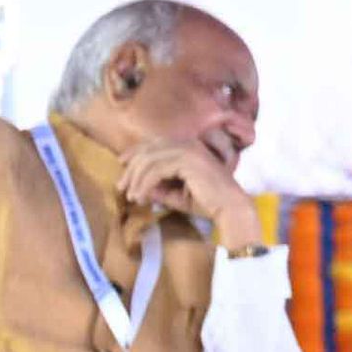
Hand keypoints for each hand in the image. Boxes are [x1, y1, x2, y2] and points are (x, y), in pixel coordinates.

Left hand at [116, 138, 265, 259]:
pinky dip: (144, 184)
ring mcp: (188, 150)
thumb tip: (139, 187)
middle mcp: (187, 143)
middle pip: (148, 150)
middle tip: (121, 187)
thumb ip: (159, 188)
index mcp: (188, 146)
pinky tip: (141, 197)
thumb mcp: (177, 194)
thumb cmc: (207, 202)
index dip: (135, 152)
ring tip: (130, 196)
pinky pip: (156, 170)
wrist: (230, 208)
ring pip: (149, 159)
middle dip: (131, 168)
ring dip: (136, 178)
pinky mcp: (187, 160)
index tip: (121, 166)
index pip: (154, 144)